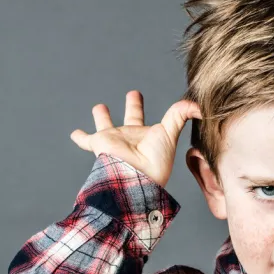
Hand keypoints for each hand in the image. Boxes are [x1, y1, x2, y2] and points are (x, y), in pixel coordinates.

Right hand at [70, 90, 201, 187]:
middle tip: (133, 94)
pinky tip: (75, 134)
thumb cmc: (154, 162)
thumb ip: (181, 115)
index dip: (150, 107)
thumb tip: (199, 106)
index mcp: (145, 134)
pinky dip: (80, 137)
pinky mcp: (99, 144)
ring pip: (105, 125)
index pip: (152, 117)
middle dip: (132, 106)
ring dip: (101, 117)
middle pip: (131, 119)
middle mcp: (130, 136)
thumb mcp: (170, 133)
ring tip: (99, 108)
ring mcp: (113, 140)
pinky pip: (86, 141)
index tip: (143, 94)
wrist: (135, 179)